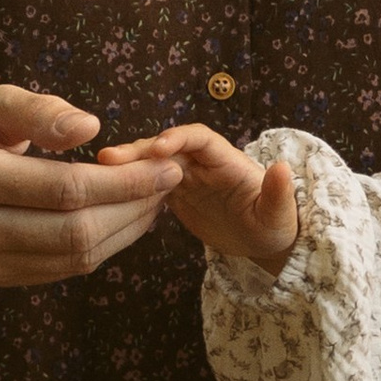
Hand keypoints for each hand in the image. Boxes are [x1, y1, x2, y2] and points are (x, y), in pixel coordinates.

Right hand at [0, 86, 180, 299]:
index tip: (166, 164)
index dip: (123, 181)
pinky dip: (98, 249)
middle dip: (132, 210)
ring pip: (70, 260)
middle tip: (168, 182)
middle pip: (72, 233)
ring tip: (152, 199)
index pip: (63, 190)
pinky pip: (55, 270)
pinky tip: (120, 219)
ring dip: (124, 233)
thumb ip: (35, 110)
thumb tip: (90, 127)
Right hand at [99, 124, 301, 272]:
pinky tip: (107, 193)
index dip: (177, 138)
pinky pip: (149, 183)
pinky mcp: (176, 194)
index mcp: (227, 161)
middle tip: (107, 159)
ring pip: (152, 164)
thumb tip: (282, 169)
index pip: (199, 139)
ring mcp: (187, 178)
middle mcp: (203, 163)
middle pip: (167, 148)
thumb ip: (278, 193)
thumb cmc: (275, 224)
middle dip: (139, 151)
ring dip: (128, 166)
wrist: (263, 242)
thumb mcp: (280, 214)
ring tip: (97, 173)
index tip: (156, 149)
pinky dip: (130, 186)